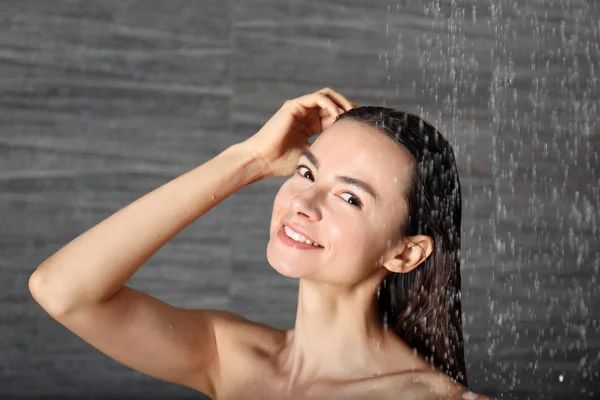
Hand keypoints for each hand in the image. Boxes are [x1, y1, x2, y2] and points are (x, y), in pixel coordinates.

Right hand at [241, 88, 357, 177]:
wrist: (262, 160)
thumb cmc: (281, 163)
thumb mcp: (310, 156)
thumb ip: (323, 152)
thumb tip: (344, 161)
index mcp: (309, 126)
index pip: (333, 116)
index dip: (347, 118)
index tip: (362, 125)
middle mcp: (305, 115)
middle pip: (333, 103)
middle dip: (348, 108)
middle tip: (361, 117)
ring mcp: (299, 109)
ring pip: (327, 96)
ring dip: (341, 102)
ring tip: (351, 114)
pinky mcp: (294, 106)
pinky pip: (317, 97)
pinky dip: (330, 103)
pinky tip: (337, 115)